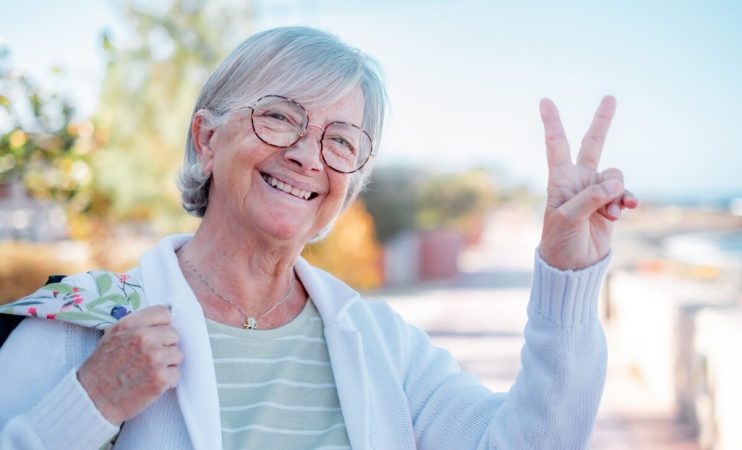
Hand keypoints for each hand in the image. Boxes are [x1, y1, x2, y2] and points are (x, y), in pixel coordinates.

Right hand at [77, 305, 182, 425]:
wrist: (92, 401)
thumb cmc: (100, 371)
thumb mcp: (111, 337)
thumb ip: (135, 327)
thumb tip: (158, 323)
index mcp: (130, 325)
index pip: (163, 313)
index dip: (162, 326)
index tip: (157, 335)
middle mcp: (143, 338)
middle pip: (174, 334)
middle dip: (165, 346)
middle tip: (150, 359)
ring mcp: (154, 357)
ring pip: (178, 354)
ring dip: (167, 364)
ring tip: (148, 372)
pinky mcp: (160, 378)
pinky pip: (176, 374)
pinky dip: (166, 381)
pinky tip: (150, 384)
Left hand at [538, 96, 638, 269]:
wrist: (573, 266)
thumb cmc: (560, 241)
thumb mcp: (568, 218)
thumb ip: (590, 198)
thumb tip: (615, 185)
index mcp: (560, 180)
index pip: (556, 145)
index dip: (552, 123)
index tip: (545, 101)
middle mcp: (578, 181)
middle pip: (592, 145)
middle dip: (602, 122)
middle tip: (610, 97)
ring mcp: (596, 192)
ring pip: (615, 175)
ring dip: (617, 193)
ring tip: (609, 214)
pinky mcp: (610, 205)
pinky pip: (625, 193)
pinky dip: (627, 200)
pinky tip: (625, 210)